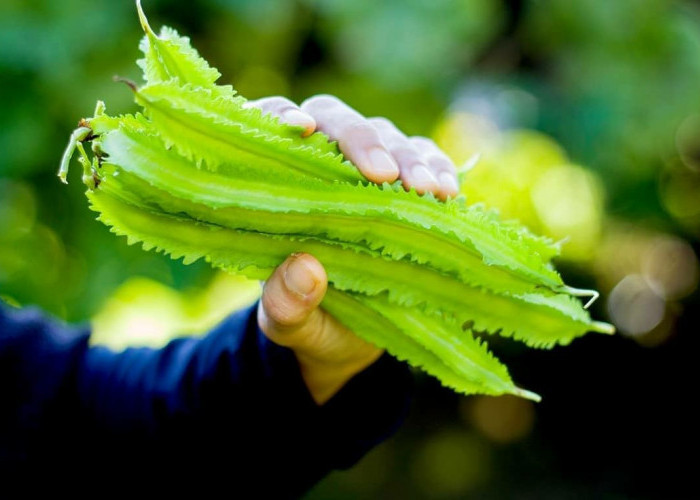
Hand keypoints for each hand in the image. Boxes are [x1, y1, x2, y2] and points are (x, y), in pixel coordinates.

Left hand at [248, 95, 457, 403]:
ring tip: (425, 191)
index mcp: (276, 187)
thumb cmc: (310, 319)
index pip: (268, 128)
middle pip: (335, 119)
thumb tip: (305, 269)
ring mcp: (368, 170)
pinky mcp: (409, 184)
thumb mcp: (290, 324)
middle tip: (384, 175)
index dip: (279, 116)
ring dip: (409, 157)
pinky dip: (439, 169)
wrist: (350, 338)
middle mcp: (321, 164)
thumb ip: (285, 304)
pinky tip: (447, 193)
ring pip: (386, 134)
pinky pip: (427, 159)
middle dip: (361, 140)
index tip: (302, 129)